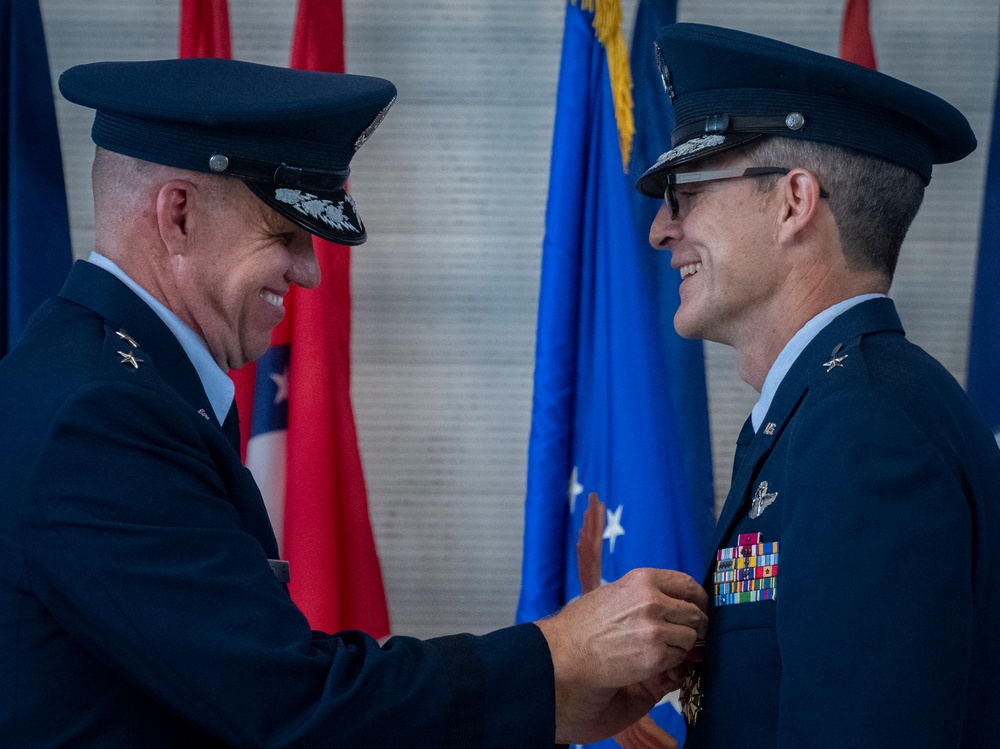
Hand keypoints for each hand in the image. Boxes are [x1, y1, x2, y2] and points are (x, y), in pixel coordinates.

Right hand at [535, 495, 707, 743]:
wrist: (566, 654)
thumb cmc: (584, 625)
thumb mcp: (615, 593)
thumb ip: (645, 593)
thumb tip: (675, 602)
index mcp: (643, 579)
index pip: (687, 584)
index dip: (697, 598)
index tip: (698, 608)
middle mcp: (653, 599)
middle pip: (695, 613)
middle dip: (694, 627)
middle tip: (685, 636)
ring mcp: (656, 628)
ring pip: (691, 637)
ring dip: (681, 646)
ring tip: (658, 650)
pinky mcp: (656, 654)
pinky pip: (679, 658)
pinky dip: (670, 662)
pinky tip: (649, 660)